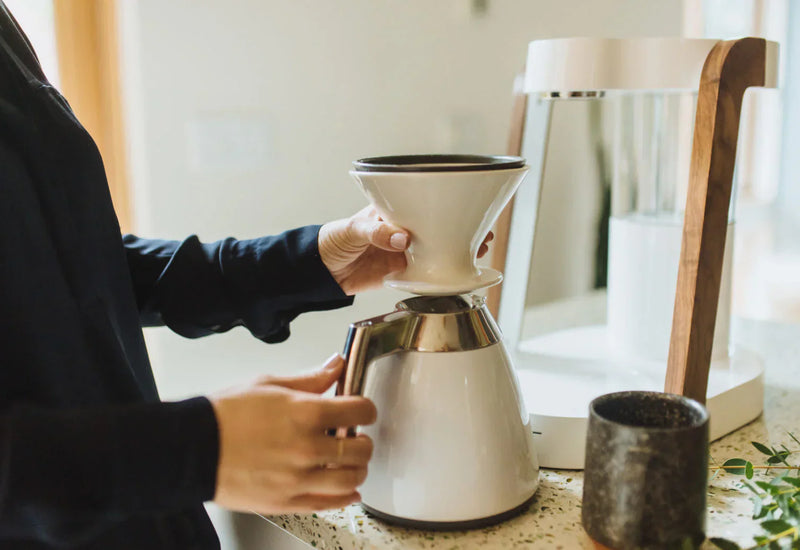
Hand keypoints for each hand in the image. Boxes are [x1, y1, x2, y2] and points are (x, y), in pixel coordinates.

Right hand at [210, 354, 375, 513]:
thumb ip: (309, 379)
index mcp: (304, 413)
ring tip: (349, 461)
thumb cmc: (224, 415)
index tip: (361, 409)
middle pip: (361, 449)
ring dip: (357, 469)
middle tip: (354, 436)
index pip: (360, 411)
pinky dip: (345, 497)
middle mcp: (306, 447)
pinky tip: (348, 490)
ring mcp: (298, 478)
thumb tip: (335, 365)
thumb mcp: (269, 384)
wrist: (192, 448)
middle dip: (363, 440)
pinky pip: (329, 503)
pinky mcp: (287, 501)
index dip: (366, 408)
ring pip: (351, 479)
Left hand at [319, 206, 492, 294]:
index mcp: (392, 213)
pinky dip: (441, 275)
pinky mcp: (401, 274)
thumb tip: (403, 238)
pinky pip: (426, 275)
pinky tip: (456, 274)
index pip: (424, 205)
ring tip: (479, 251)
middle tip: (483, 232)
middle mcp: (402, 231)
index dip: (447, 206)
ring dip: (457, 252)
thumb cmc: (331, 241)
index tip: (467, 208)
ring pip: (437, 251)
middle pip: (438, 229)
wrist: (320, 273)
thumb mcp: (351, 230)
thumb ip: (375, 232)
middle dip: (462, 229)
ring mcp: (403, 253)